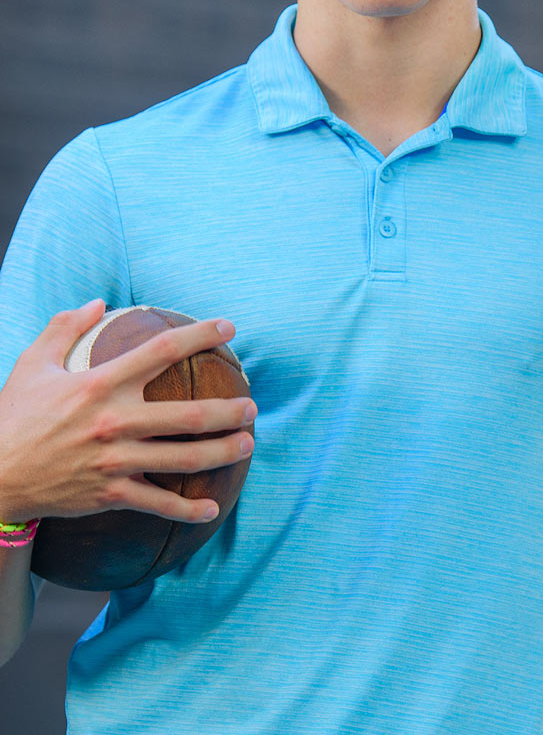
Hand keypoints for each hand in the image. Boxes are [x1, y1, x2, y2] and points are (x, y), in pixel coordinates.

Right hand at [0, 299, 256, 524]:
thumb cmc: (13, 416)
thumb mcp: (34, 364)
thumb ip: (65, 327)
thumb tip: (98, 302)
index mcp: (99, 384)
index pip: (161, 350)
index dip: (199, 335)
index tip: (228, 327)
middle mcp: (113, 422)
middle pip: (186, 414)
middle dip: (227, 410)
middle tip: (251, 405)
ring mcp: (115, 461)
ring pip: (182, 459)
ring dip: (221, 452)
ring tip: (246, 443)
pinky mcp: (110, 494)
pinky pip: (158, 503)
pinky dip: (188, 508)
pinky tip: (211, 506)